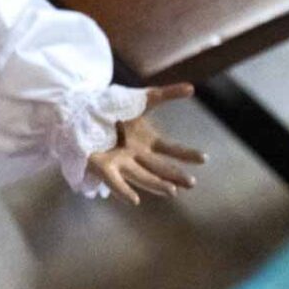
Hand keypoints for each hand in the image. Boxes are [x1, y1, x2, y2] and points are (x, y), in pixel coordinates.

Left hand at [85, 84, 207, 205]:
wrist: (84, 111)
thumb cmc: (115, 107)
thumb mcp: (143, 99)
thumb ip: (167, 94)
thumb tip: (191, 88)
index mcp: (148, 142)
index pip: (171, 150)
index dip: (187, 155)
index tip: (204, 158)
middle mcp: (137, 155)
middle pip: (159, 168)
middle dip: (175, 176)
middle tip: (191, 183)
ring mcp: (121, 162)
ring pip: (142, 177)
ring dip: (156, 185)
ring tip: (172, 191)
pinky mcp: (103, 167)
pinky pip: (115, 182)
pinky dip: (124, 191)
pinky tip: (134, 200)